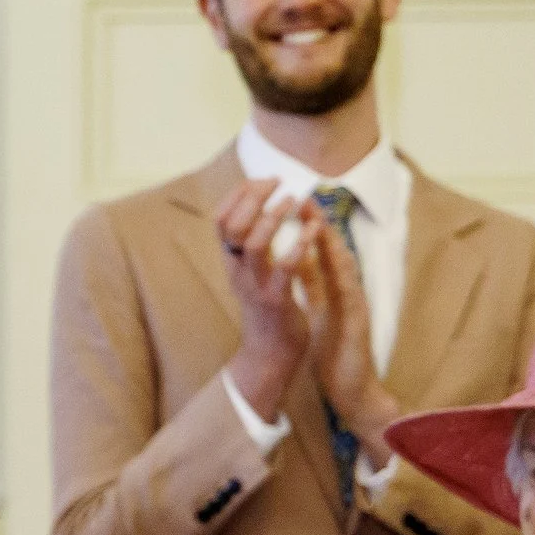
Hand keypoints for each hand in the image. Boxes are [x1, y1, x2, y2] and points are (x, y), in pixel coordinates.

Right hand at [215, 178, 315, 421]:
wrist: (269, 354)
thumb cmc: (267, 310)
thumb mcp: (251, 274)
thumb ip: (252, 246)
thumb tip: (260, 212)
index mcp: (232, 263)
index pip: (221, 219)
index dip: (238, 194)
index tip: (263, 180)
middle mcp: (237, 271)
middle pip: (231, 225)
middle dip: (253, 197)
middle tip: (278, 183)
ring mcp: (255, 286)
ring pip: (253, 243)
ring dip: (273, 217)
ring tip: (293, 200)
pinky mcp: (276, 300)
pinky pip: (285, 269)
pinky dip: (300, 245)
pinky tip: (314, 230)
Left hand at [298, 219, 400, 465]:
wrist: (351, 389)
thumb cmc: (332, 351)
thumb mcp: (316, 311)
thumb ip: (310, 285)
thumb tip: (295, 258)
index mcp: (330, 292)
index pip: (316, 254)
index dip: (304, 229)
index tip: (290, 204)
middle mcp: (344, 293)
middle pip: (331, 254)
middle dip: (319, 226)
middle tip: (306, 197)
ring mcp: (354, 306)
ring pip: (345, 269)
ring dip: (334, 244)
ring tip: (324, 220)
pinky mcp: (358, 323)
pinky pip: (350, 295)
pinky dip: (343, 275)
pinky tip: (338, 261)